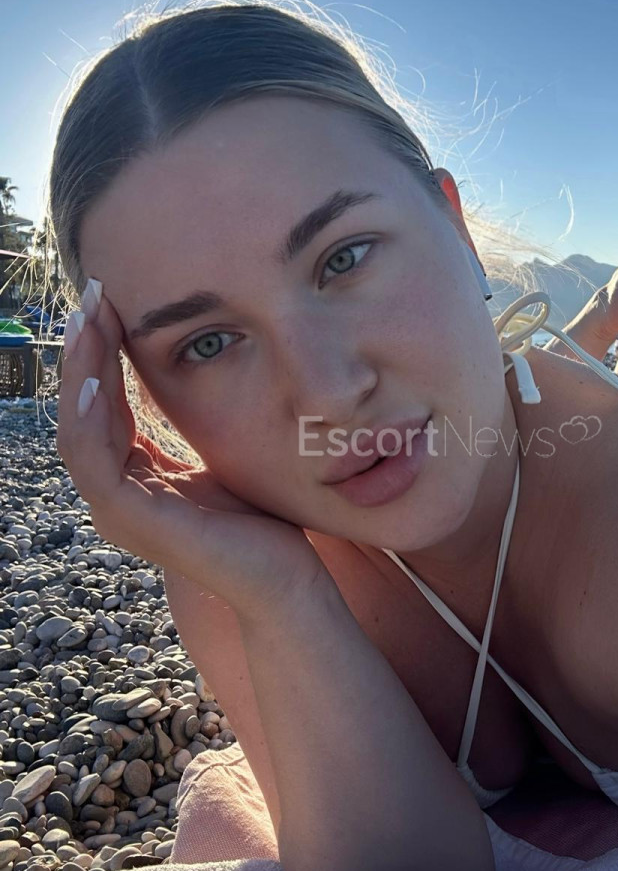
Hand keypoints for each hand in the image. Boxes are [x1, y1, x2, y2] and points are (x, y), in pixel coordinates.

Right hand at [55, 281, 330, 617]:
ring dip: (80, 371)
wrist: (286, 579)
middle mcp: (117, 492)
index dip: (104, 350)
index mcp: (135, 475)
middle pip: (83, 408)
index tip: (110, 298)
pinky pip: (94, 462)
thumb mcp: (222, 456)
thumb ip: (195, 425)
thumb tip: (200, 366)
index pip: (106, 402)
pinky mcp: (130, 520)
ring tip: (87, 320)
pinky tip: (95, 379)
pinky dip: (88, 418)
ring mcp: (117, 509)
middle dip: (86, 347)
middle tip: (93, 291)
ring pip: (78, 429)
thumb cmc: (262, 522)